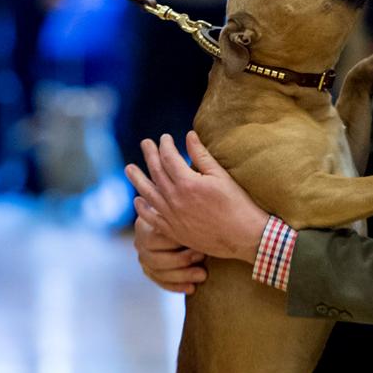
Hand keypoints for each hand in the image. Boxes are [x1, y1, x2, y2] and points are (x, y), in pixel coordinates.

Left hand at [125, 132, 268, 264]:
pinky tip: (138, 200)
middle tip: (145, 143)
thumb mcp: (221, 176)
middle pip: (156, 172)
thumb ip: (202, 155)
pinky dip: (142, 209)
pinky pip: (151, 219)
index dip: (165, 145)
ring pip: (148, 194)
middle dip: (149, 155)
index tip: (165, 137)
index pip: (169, 158)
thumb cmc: (237, 204)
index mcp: (188, 183)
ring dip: (137, 179)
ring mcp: (172, 216)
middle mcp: (176, 199)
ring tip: (128, 168)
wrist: (244, 236)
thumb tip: (189, 135)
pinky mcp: (174, 231)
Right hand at [133, 214, 207, 295]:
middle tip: (202, 256)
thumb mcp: (179, 211)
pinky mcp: (151, 272)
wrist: (178, 221)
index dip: (175, 242)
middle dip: (181, 260)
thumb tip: (192, 215)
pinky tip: (192, 289)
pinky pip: (162, 282)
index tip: (196, 241)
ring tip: (202, 275)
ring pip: (159, 273)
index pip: (154, 239)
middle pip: (155, 259)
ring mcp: (144, 259)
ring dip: (182, 276)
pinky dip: (177, 287)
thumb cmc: (181, 212)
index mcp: (143, 226)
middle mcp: (139, 243)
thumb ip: (181, 216)